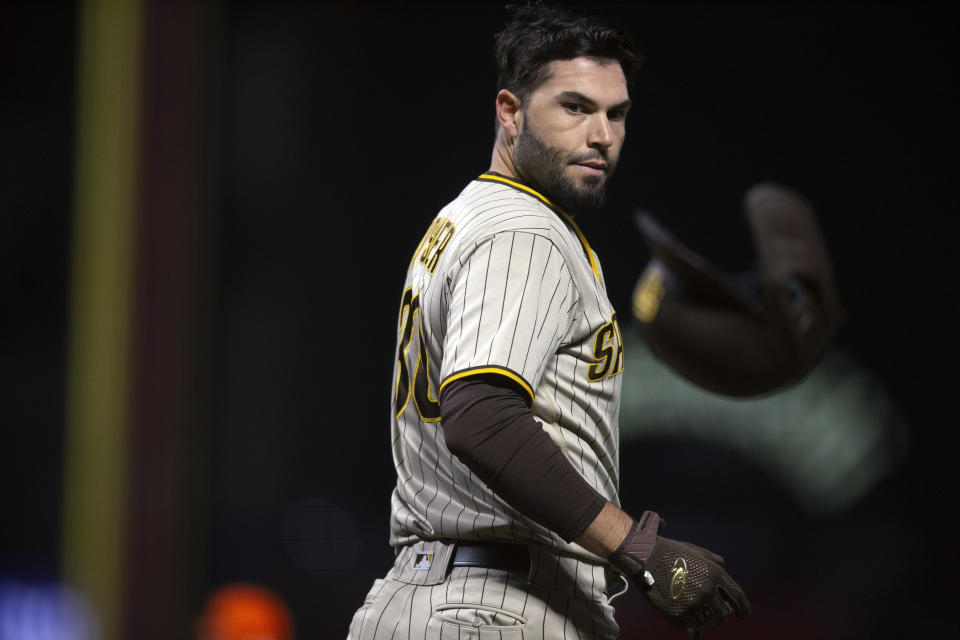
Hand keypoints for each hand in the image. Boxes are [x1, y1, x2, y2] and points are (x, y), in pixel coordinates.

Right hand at [608, 511, 750, 633]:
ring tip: (691, 609)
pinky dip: (684, 621)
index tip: (743, 615)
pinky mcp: (677, 615)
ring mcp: (692, 604)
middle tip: (711, 613)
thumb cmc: (669, 551)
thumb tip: (723, 563)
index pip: (738, 597)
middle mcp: (707, 591)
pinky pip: (687, 626)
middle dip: (719, 615)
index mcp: (715, 574)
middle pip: (723, 615)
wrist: (644, 556)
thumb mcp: (695, 550)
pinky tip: (676, 609)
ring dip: (702, 619)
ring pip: (706, 623)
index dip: (743, 608)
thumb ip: (712, 559)